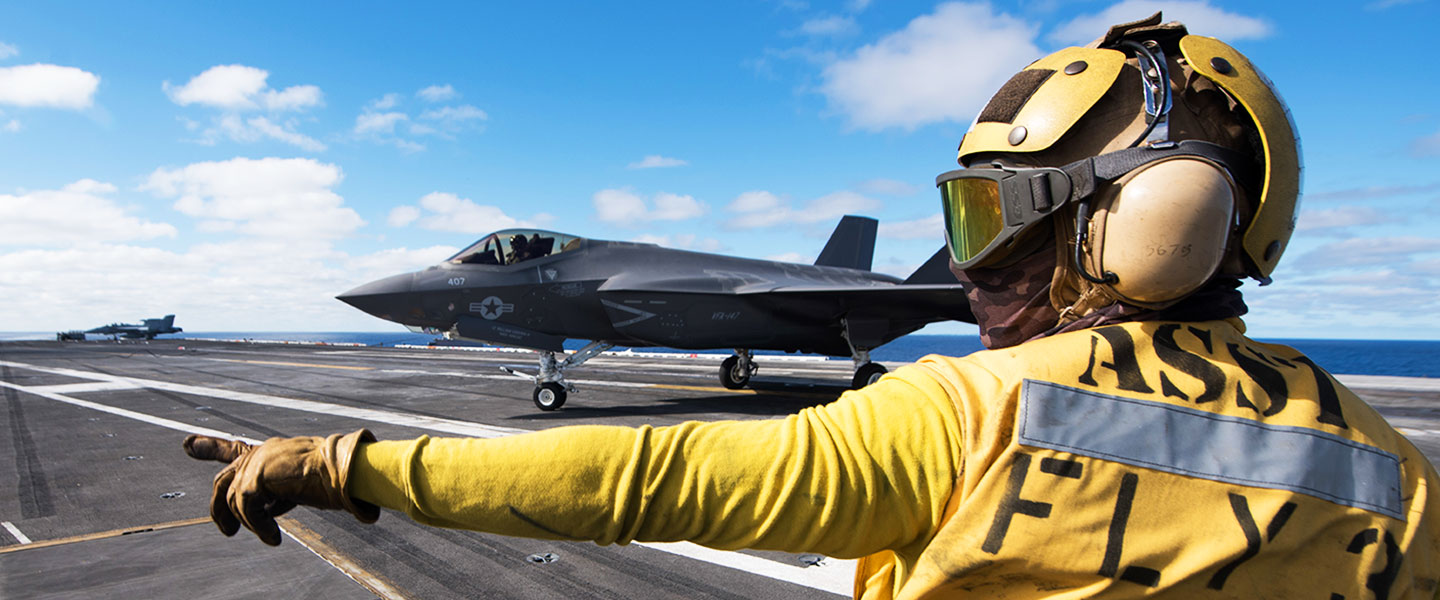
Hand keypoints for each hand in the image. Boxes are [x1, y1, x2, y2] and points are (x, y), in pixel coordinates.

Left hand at [182, 430, 379, 545]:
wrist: (347, 470)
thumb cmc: (335, 479)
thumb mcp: (298, 486)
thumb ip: (275, 494)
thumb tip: (259, 513)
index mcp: (271, 452)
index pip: (233, 449)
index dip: (209, 446)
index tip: (187, 445)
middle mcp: (261, 453)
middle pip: (223, 481)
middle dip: (218, 509)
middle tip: (228, 532)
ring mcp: (257, 462)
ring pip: (235, 500)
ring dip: (252, 524)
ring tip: (271, 536)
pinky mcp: (258, 476)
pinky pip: (246, 508)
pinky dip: (259, 526)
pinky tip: (274, 537)